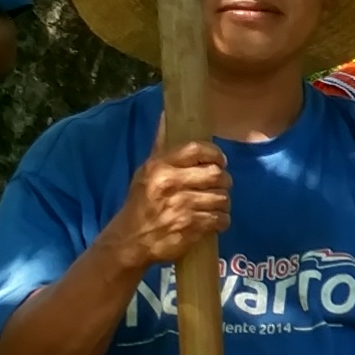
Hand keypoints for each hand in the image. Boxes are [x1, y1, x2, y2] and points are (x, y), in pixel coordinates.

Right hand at [101, 138, 229, 276]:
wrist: (130, 240)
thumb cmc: (140, 202)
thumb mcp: (145, 171)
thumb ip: (161, 146)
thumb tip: (167, 115)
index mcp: (160, 166)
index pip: (197, 149)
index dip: (215, 153)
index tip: (219, 160)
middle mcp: (171, 184)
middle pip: (216, 174)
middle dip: (224, 180)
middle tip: (221, 184)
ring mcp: (182, 207)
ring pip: (221, 198)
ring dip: (224, 202)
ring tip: (217, 203)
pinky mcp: (191, 228)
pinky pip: (220, 219)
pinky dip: (222, 220)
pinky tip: (215, 220)